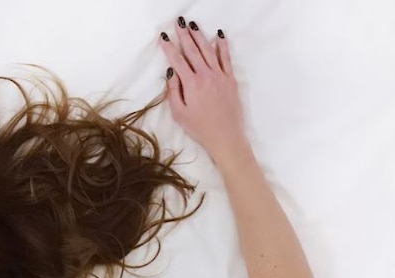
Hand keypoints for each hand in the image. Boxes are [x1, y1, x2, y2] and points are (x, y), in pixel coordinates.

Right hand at [160, 19, 248, 163]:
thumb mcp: (179, 113)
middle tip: (179, 23)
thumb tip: (171, 73)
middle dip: (184, 36)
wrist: (226, 136)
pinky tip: (219, 36)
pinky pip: (226, 59)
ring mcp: (220, 76)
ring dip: (200, 36)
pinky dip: (222, 46)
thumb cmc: (199, 128)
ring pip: (208, 51)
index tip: (164, 37)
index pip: (177, 61)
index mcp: (191, 84)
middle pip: (193, 51)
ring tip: (193, 25)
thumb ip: (173, 92)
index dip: (169, 48)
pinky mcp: (230, 80)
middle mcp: (206, 76)